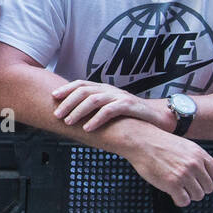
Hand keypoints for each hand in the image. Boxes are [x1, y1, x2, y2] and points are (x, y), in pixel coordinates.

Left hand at [52, 79, 168, 132]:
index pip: (81, 84)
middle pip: (84, 91)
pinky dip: (96, 119)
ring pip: (94, 99)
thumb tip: (74, 116)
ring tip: (69, 122)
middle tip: (57, 114)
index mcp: (104, 89)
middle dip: (68, 102)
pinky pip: (110, 111)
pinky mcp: (130, 106)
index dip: (66, 89)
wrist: (159, 118)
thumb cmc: (132, 116)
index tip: (53, 96)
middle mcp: (110, 90)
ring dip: (79, 111)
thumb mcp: (111, 109)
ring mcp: (120, 96)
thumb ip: (96, 109)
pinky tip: (88, 128)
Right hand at [124, 130, 212, 206]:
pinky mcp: (172, 184)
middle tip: (186, 185)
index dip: (206, 178)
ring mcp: (184, 175)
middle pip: (208, 187)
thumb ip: (195, 158)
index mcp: (199, 154)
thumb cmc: (157, 142)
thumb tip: (202, 172)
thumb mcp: (183, 145)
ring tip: (178, 188)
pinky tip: (173, 193)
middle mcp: (194, 164)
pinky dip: (179, 200)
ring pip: (198, 196)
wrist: (140, 141)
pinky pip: (184, 201)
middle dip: (197, 188)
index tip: (198, 179)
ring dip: (188, 194)